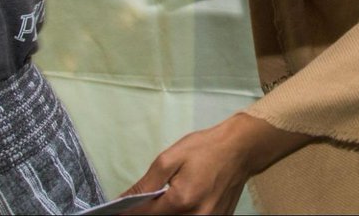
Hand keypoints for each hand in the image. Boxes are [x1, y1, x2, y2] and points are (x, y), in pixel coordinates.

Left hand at [126, 114, 308, 214]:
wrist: (241, 149)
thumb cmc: (206, 149)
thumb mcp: (170, 158)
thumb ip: (146, 183)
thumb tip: (123, 199)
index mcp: (181, 200)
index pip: (144, 215)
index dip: (128, 212)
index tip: (117, 210)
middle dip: (148, 213)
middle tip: (144, 202)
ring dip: (165, 214)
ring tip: (166, 199)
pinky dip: (181, 215)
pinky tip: (181, 203)